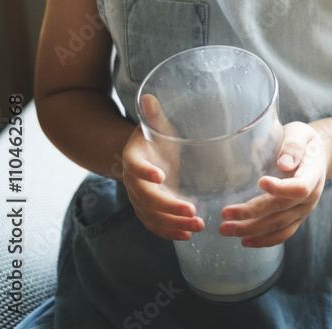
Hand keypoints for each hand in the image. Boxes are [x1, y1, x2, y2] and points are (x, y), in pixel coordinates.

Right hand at [122, 94, 203, 239]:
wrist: (140, 156)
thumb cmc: (152, 138)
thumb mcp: (154, 124)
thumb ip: (153, 115)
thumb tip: (149, 97)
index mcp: (133, 159)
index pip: (136, 167)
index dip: (146, 172)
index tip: (161, 176)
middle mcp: (133, 183)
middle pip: (147, 198)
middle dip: (168, 207)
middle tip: (193, 211)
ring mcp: (139, 199)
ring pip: (152, 216)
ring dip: (173, 223)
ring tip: (198, 225)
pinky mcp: (149, 210)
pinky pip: (155, 224)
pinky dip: (169, 232)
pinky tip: (188, 235)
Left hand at [219, 121, 329, 247]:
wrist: (316, 156)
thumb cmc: (304, 141)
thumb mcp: (301, 133)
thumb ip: (294, 145)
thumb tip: (283, 162)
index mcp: (313, 174)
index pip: (300, 187)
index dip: (281, 188)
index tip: (260, 182)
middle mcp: (311, 197)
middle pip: (282, 209)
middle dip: (253, 214)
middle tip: (225, 214)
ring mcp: (303, 210)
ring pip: (278, 226)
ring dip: (251, 230)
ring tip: (225, 229)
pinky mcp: (296, 218)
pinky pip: (282, 234)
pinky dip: (264, 240)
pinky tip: (244, 241)